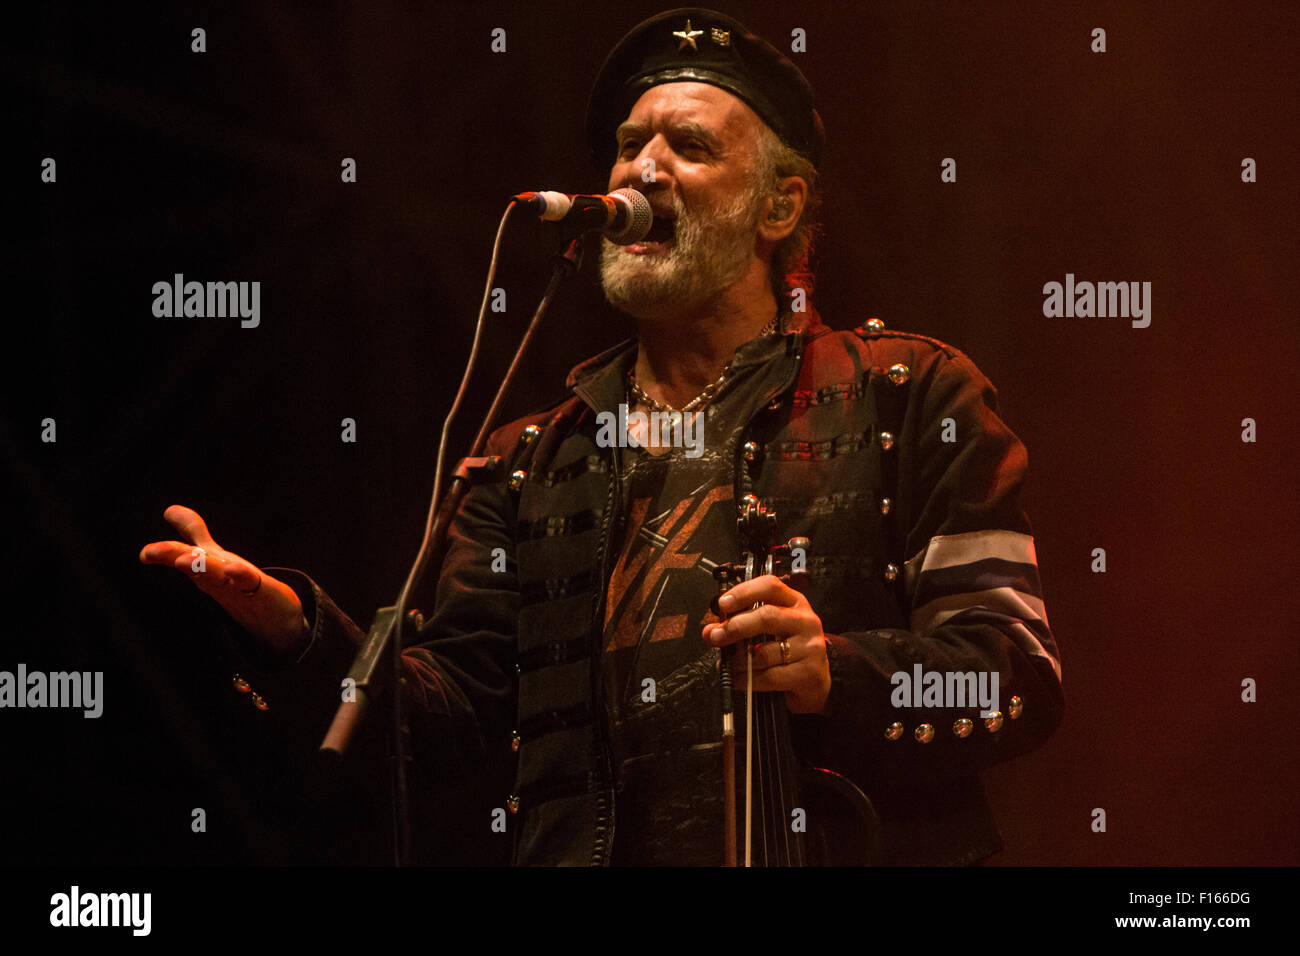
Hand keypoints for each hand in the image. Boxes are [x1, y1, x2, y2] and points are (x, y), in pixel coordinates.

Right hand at [139, 504, 308, 657]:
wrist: (278, 621)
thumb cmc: (242, 589)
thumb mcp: (216, 557)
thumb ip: (194, 533)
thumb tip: (170, 510)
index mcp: (206, 570)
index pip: (185, 554)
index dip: (165, 552)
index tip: (144, 554)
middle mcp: (218, 578)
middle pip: (193, 563)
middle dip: (172, 555)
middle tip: (149, 552)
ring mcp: (238, 586)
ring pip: (214, 574)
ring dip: (200, 566)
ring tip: (183, 560)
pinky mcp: (261, 590)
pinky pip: (248, 581)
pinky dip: (239, 574)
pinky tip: (231, 567)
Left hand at [702, 574, 830, 714]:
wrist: (816, 679)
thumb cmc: (789, 650)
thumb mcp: (768, 630)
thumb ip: (740, 625)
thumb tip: (711, 631)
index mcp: (794, 602)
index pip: (770, 586)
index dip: (744, 592)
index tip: (723, 604)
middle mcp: (806, 621)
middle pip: (767, 616)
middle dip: (736, 627)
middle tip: (716, 636)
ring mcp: (810, 647)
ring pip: (765, 652)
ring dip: (739, 660)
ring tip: (729, 663)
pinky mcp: (809, 672)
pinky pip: (770, 676)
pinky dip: (747, 679)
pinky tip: (738, 679)